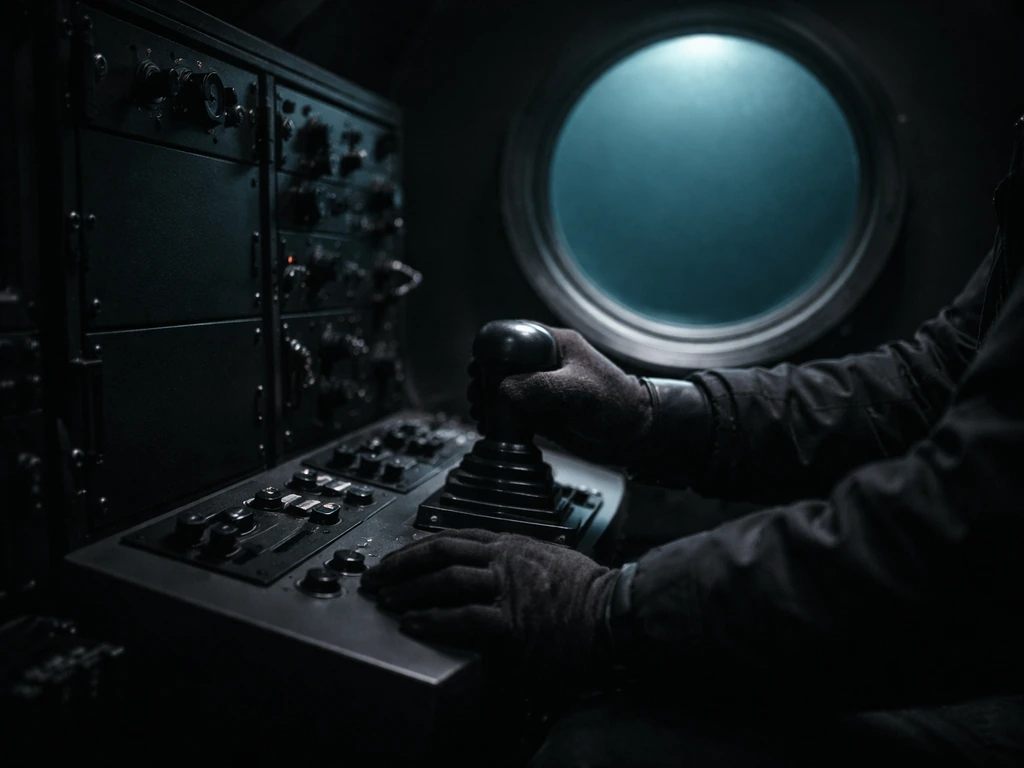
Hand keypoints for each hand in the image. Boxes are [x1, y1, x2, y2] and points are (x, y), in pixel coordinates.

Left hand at [360, 529, 618, 674]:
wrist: (619, 614)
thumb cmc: (592, 594)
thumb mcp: (550, 561)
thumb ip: (519, 562)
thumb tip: (495, 575)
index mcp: (513, 544)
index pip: (455, 535)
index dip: (419, 547)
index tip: (398, 556)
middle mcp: (506, 559)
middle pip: (441, 551)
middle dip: (402, 564)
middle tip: (376, 577)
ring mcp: (508, 588)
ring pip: (446, 579)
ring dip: (410, 590)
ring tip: (387, 600)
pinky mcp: (512, 623)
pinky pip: (463, 617)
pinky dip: (433, 619)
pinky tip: (414, 623)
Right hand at [467, 325, 653, 465]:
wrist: (634, 435)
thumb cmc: (615, 404)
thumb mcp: (577, 390)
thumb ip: (539, 388)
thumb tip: (504, 392)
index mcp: (555, 344)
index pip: (513, 337)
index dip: (491, 350)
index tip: (478, 368)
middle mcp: (545, 365)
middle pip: (502, 365)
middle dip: (485, 379)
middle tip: (477, 394)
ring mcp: (542, 389)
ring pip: (503, 389)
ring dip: (488, 400)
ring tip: (481, 412)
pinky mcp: (541, 412)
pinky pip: (512, 411)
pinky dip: (498, 418)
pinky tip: (491, 426)